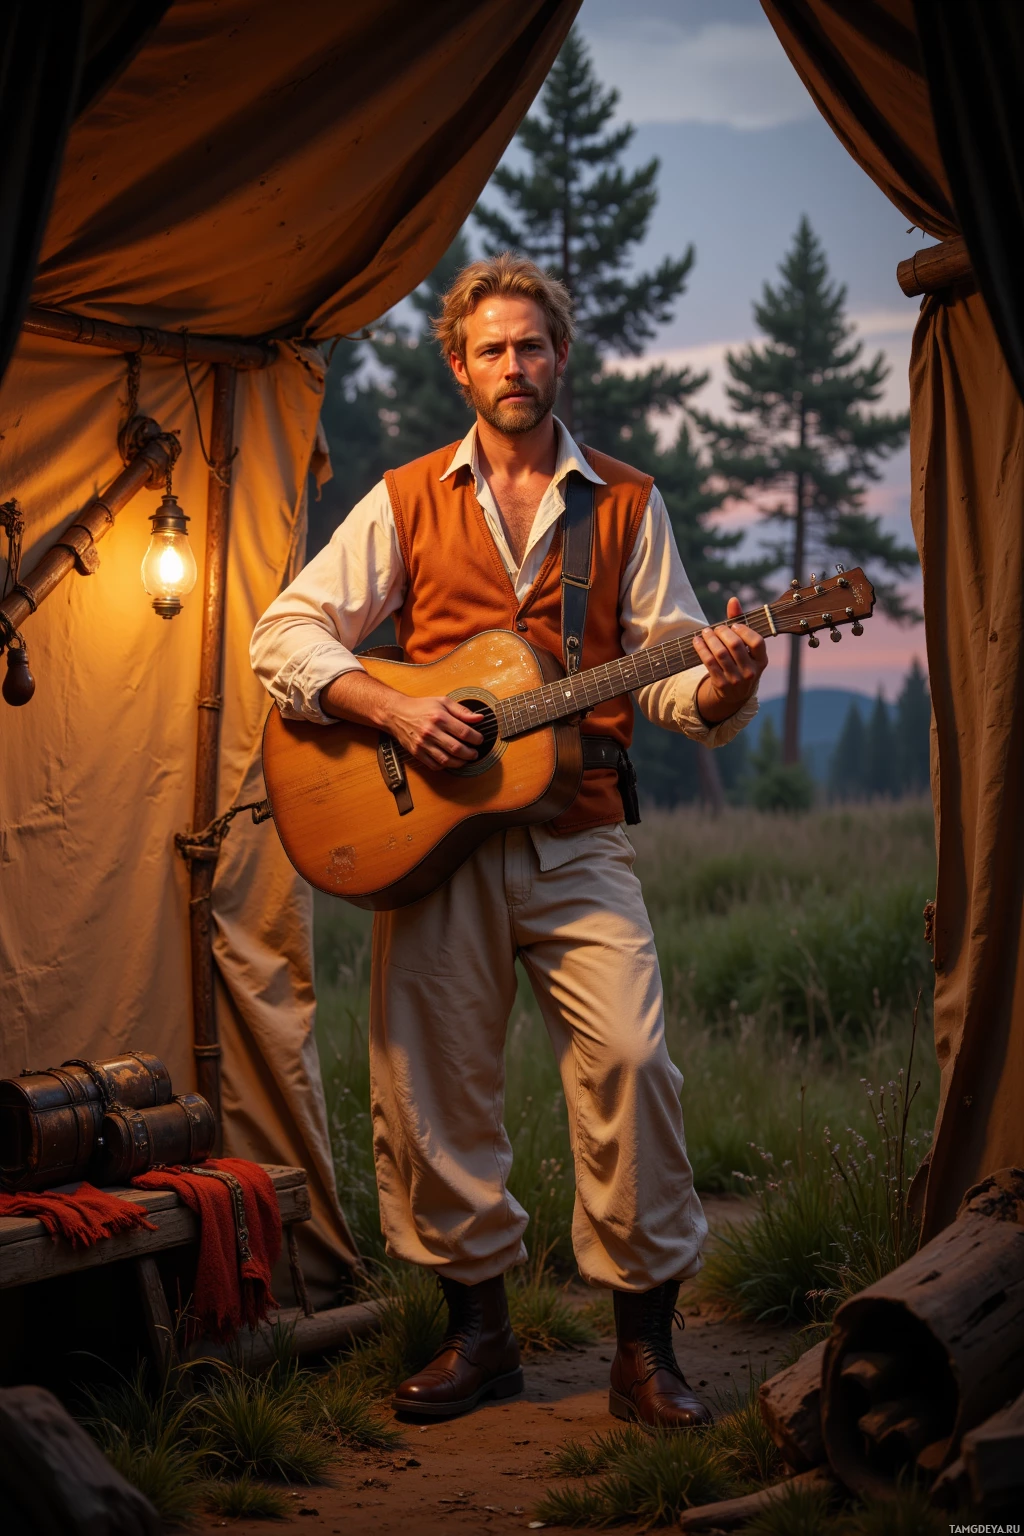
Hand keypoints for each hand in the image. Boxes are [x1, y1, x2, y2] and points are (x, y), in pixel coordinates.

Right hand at [387, 694, 482, 770]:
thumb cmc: (421, 707)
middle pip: (457, 749)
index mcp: (440, 718)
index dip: (476, 738)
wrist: (396, 713)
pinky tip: (450, 761)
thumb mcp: (443, 702)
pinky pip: (434, 765)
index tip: (479, 740)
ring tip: (465, 759)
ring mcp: (423, 744)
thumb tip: (479, 718)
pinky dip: (445, 766)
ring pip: (446, 760)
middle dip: (470, 754)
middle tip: (475, 753)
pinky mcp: (417, 753)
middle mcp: (431, 732)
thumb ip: (462, 711)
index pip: (464, 732)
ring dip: (460, 763)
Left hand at [693, 595, 767, 724]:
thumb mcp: (746, 648)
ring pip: (720, 654)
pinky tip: (697, 641)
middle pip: (735, 645)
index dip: (744, 630)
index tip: (733, 626)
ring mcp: (736, 680)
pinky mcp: (721, 684)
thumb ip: (740, 623)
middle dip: (722, 632)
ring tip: (705, 632)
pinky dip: (701, 649)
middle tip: (716, 628)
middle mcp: (751, 672)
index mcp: (762, 661)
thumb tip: (733, 600)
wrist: (735, 695)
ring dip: (710, 639)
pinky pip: (709, 663)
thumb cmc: (741, 663)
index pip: (757, 642)